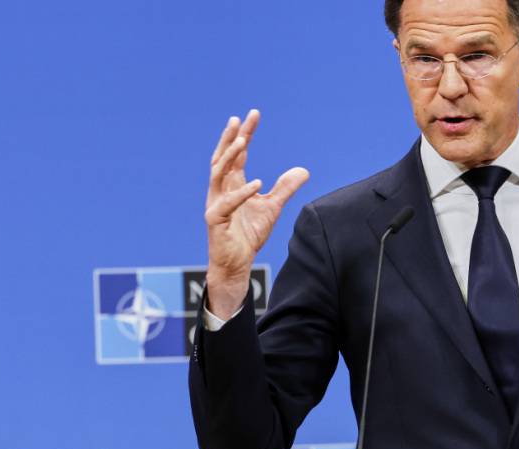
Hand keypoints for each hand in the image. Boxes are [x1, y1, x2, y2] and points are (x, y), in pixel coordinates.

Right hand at [205, 109, 309, 316]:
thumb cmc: (248, 235)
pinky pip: (227, 203)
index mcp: (232, 184)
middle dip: (230, 138)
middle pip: (223, 157)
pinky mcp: (215, 220)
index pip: (237, 154)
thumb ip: (285, 189)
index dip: (245, 134)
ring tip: (242, 142)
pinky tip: (256, 183)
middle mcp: (220, 190)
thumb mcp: (272, 208)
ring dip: (229, 158)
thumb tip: (303, 170)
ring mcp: (216, 203)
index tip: (253, 115)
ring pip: (218, 174)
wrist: (236, 264)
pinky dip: (241, 193)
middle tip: (239, 119)